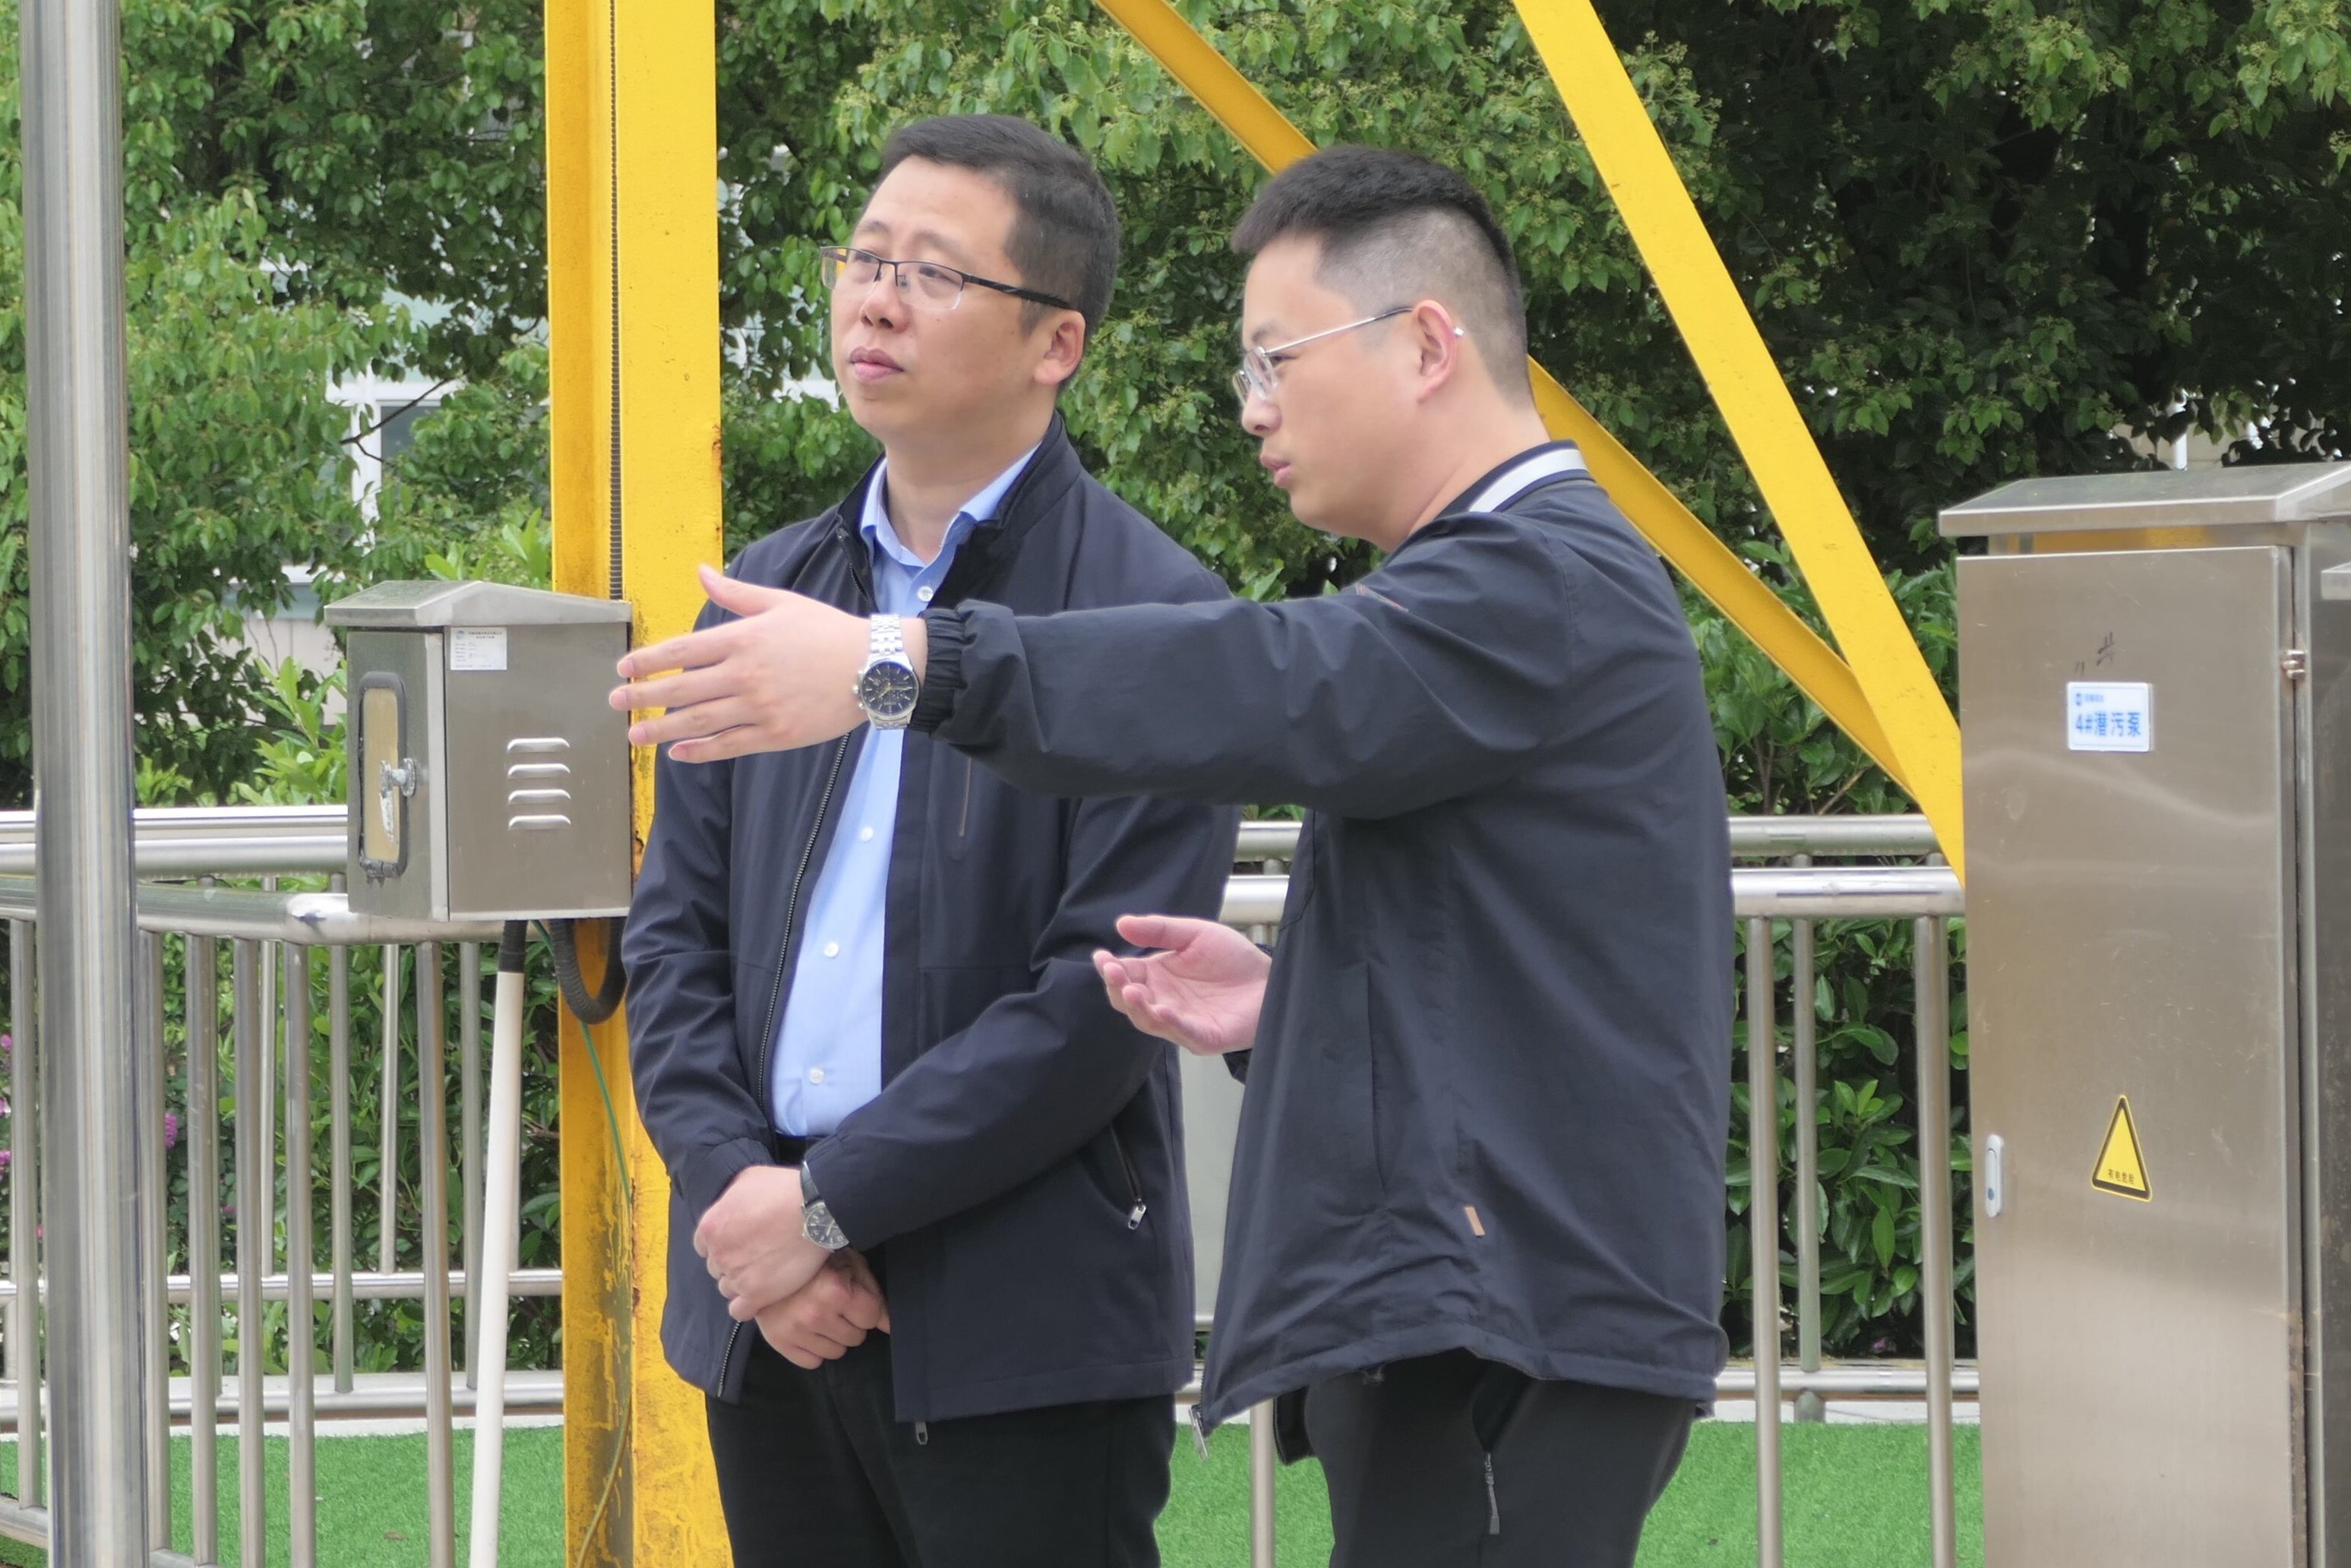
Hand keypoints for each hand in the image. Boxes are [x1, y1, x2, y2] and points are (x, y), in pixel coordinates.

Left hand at [608, 563, 928, 762]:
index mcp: (744, 638)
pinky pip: (730, 745)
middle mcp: (746, 674)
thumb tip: (700, 571)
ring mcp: (760, 708)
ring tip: (634, 735)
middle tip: (615, 702)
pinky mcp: (776, 734)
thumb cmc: (826, 630)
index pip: (682, 651)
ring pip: (700, 722)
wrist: (874, 667)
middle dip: (643, 696)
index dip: (648, 661)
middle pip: (682, 689)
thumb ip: (735, 593)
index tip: (623, 668)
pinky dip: (701, 751)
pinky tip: (678, 753)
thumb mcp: (780, 602)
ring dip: (662, 729)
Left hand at [693, 1164, 830, 1319]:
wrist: (814, 1210)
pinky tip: (762, 1295)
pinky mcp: (756, 1294)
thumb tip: (730, 1205)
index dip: (724, 1244)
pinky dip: (747, 1305)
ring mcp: (736, 1276)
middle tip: (757, 1255)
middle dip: (733, 1262)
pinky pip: (739, 1311)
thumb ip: (729, 1198)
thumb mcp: (747, 1179)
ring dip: (742, 1283)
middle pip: (717, 1268)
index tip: (741, 1242)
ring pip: (727, 1289)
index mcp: (710, 1226)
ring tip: (764, 1273)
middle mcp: (718, 1254)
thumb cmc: (784, 1189)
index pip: (705, 1246)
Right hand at [755, 1250, 890, 1370]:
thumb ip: (873, 1294)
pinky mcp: (778, 1342)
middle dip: (851, 1323)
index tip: (854, 1298)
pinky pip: (813, 1362)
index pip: (872, 1318)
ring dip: (833, 1337)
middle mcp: (815, 1314)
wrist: (768, 1262)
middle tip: (835, 1306)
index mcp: (835, 1290)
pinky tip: (807, 1328)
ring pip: (836, 1353)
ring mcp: (794, 1331)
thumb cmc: (816, 1261)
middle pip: (856, 1338)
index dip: (866, 1307)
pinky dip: (813, 1348)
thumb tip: (889, 1325)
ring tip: (820, 1315)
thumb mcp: (850, 1265)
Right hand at [1092, 914, 1270, 1056]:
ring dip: (1138, 1007)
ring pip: (1149, 1021)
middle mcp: (1163, 1001)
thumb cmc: (1232, 958)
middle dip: (1118, 987)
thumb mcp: (1193, 934)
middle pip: (1129, 1001)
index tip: (1101, 957)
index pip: (1124, 975)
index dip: (1110, 968)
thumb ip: (1159, 930)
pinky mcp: (1204, 1037)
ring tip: (1131, 990)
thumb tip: (1120, 924)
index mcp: (1157, 977)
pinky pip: (1183, 1033)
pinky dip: (1171, 1023)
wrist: (1269, 977)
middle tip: (1114, 971)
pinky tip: (1162, 1010)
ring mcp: (1181, 1022)